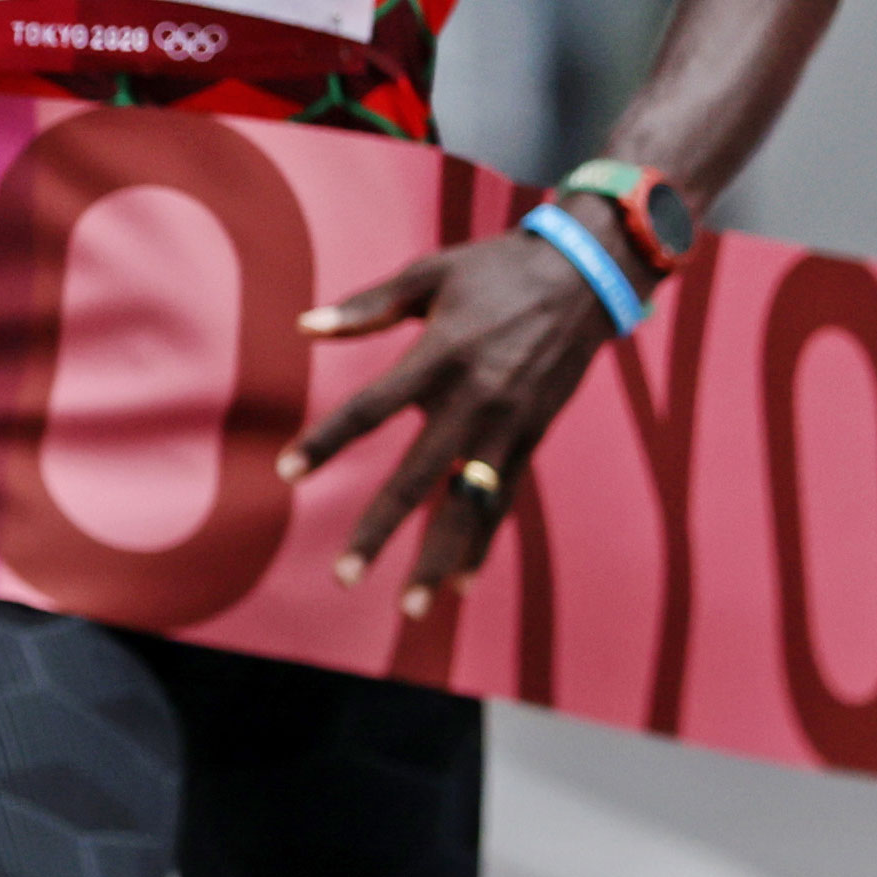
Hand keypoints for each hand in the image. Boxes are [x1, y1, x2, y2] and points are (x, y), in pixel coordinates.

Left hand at [281, 231, 621, 611]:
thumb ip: (369, 307)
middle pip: (415, 477)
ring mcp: (506, 426)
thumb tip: (305, 326)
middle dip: (379, 530)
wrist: (588, 278)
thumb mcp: (430, 275)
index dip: (327, 441)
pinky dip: (482, 542)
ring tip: (409, 606)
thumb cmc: (497, 270)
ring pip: (465, 505)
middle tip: (344, 576)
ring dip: (436, 558)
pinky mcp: (531, 439)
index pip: (369, 409)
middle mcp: (473, 400)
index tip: (289, 472)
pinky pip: (501, 500)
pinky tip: (461, 584)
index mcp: (440, 355)